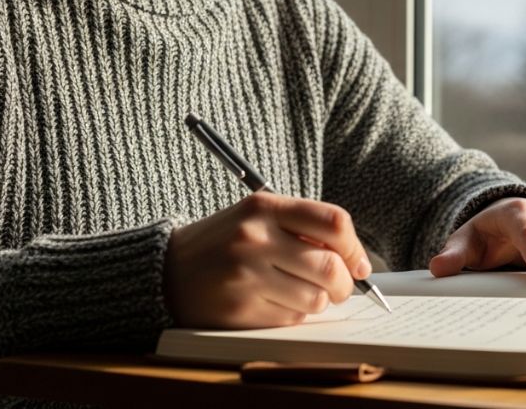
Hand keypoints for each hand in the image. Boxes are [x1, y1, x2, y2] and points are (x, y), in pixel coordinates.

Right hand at [163, 193, 370, 328]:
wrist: (166, 272)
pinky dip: (294, 316)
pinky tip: (275, 303)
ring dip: (320, 302)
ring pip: (316, 298)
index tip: (359, 264)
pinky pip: (292, 319)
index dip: (355, 248)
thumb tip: (356, 259)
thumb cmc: (224, 244)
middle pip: (330, 266)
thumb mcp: (257, 217)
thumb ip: (303, 227)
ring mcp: (246, 275)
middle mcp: (255, 238)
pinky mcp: (239, 309)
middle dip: (346, 284)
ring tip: (302, 294)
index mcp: (264, 207)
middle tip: (342, 288)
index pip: (334, 222)